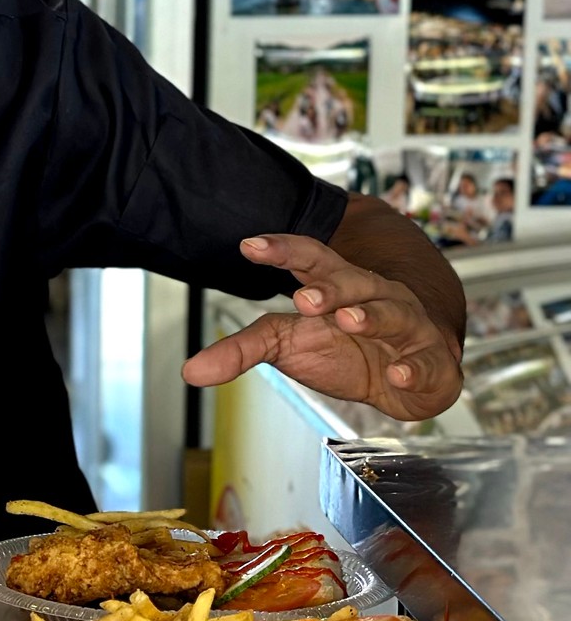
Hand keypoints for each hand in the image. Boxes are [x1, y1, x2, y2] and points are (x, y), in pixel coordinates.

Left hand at [180, 232, 462, 420]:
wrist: (408, 375)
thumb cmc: (346, 348)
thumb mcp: (289, 344)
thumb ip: (243, 349)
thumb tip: (190, 371)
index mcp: (337, 287)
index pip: (310, 260)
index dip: (282, 251)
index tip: (248, 245)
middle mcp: (375, 298)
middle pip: (354, 282)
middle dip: (332, 287)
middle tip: (304, 297)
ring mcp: (407, 326)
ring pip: (394, 313)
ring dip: (373, 316)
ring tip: (349, 320)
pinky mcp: (431, 362)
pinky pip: (425, 363)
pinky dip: (414, 369)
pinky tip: (399, 375)